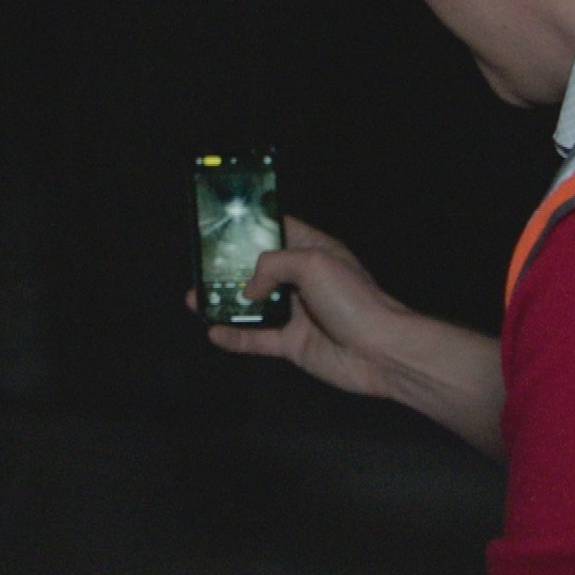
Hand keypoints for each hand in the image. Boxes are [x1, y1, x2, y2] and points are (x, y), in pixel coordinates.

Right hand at [189, 216, 505, 457]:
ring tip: (194, 298)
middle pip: (259, 269)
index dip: (253, 225)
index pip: (279, 229)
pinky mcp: (293, 344)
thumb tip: (248, 288)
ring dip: (224, 302)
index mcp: (313, 251)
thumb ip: (271, 265)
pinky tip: (212, 331)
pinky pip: (257, 339)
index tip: (222, 223)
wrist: (380, 351)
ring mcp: (297, 313)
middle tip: (199, 265)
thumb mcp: (312, 263)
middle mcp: (303, 280)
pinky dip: (234, 336)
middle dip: (229, 267)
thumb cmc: (351, 299)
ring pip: (252, 305)